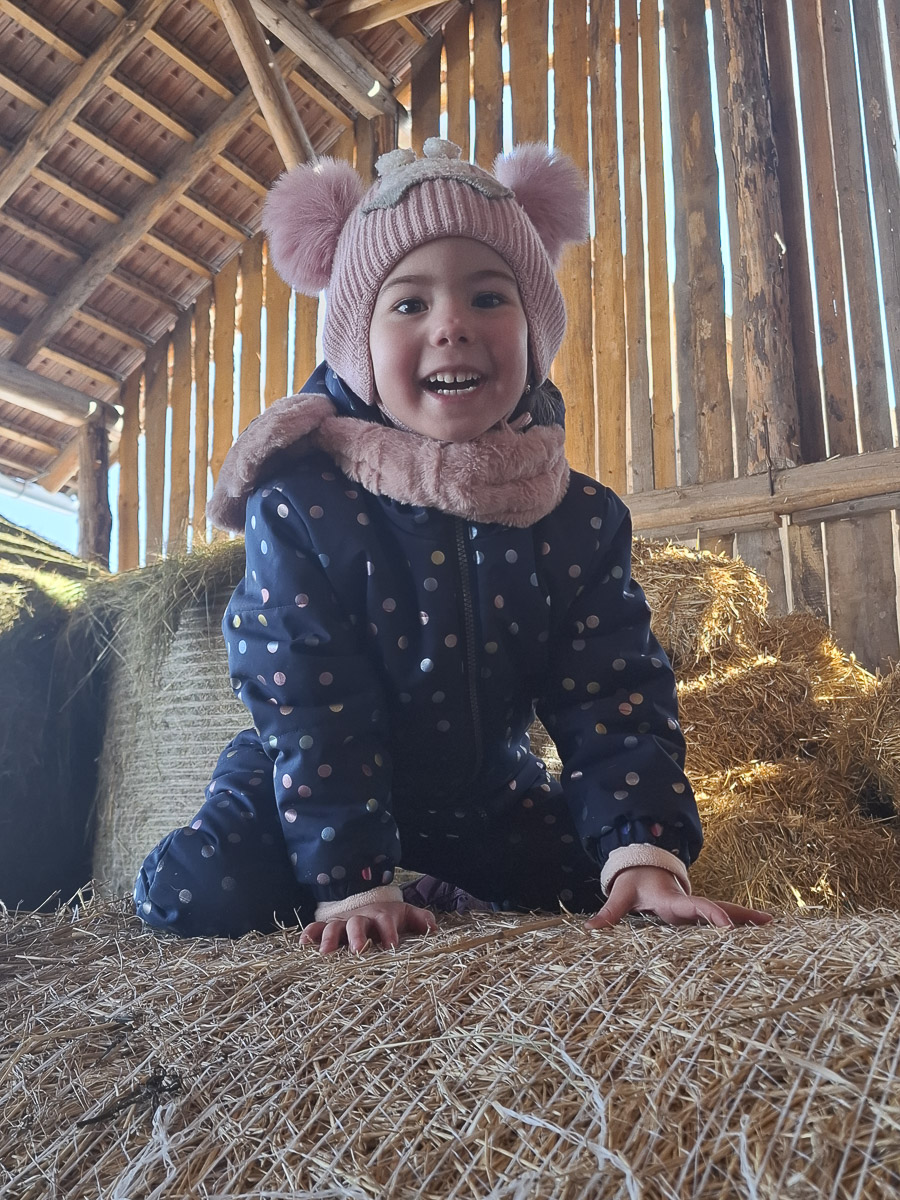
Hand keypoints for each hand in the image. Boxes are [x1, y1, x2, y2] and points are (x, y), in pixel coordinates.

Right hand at [299, 900, 436, 954]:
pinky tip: (304, 945)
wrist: (367, 904)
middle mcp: (360, 918)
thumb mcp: (407, 915)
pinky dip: (309, 934)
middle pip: (357, 924)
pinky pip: (315, 928)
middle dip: (357, 936)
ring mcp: (342, 922)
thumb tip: (435, 929)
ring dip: (329, 938)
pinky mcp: (328, 927)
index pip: (386, 922)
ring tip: (326, 954)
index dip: (389, 932)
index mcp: (381, 916)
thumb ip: (421, 920)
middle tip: (357, 951)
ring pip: (334, 927)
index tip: (391, 946)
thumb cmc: (389, 917)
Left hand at [584, 866, 771, 930]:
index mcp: (672, 900)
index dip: (711, 915)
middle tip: (770, 924)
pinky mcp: (695, 917)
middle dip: (743, 916)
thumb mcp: (621, 895)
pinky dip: (739, 928)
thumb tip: (590, 929)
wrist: (641, 868)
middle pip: (720, 908)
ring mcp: (695, 911)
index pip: (695, 907)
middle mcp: (689, 905)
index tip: (727, 926)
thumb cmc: (633, 883)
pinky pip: (719, 921)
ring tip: (774, 930)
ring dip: (746, 921)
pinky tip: (757, 938)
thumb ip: (609, 912)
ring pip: (725, 913)